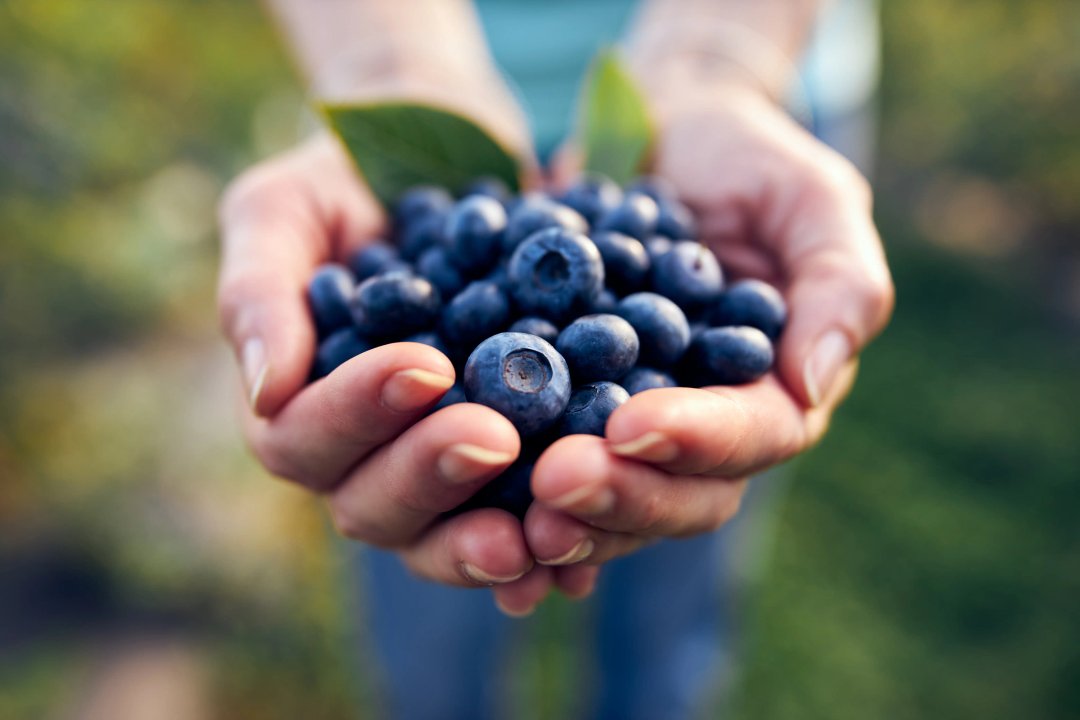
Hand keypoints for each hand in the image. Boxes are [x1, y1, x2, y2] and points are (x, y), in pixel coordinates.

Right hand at [217, 134, 556, 596]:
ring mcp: (434, 469)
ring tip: (539, 527)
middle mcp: (362, 455)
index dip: (357, 414)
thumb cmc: (350, 182)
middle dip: (430, 475)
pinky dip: (546, 546)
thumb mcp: (288, 208)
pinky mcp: (510, 468)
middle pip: (372, 506)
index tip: (426, 366)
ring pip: (443, 535)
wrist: (454, 163)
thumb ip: (259, 289)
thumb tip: (267, 393)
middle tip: (495, 436)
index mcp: (295, 404)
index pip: (301, 439)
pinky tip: (579, 550)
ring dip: (485, 538)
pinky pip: (518, 524)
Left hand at [498, 82, 893, 614]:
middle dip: (619, 492)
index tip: (632, 425)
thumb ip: (839, 285)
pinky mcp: (565, 410)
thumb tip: (812, 383)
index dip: (696, 440)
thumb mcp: (812, 200)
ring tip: (511, 510)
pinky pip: (540, 460)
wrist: (657, 136)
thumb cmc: (748, 160)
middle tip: (553, 482)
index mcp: (772, 392)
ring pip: (607, 496)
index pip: (751, 436)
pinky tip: (468, 511)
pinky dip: (508, 494)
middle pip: (676, 492)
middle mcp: (704, 429)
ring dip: (561, 513)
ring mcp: (630, 427)